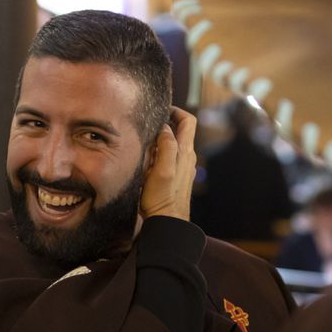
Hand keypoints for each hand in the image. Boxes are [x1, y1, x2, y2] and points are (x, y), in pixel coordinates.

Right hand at [139, 107, 197, 221]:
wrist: (167, 221)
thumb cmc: (162, 198)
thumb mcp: (162, 170)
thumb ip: (166, 147)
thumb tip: (165, 128)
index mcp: (185, 152)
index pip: (187, 121)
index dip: (175, 111)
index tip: (160, 110)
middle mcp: (188, 157)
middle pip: (181, 131)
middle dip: (166, 124)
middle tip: (148, 125)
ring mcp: (183, 167)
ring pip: (174, 144)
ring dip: (160, 139)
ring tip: (144, 143)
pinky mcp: (176, 176)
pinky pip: (170, 157)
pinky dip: (159, 152)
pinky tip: (147, 160)